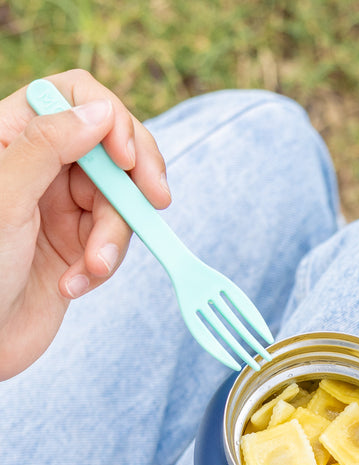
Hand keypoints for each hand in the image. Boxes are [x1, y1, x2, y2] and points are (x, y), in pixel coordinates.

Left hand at [0, 69, 170, 379]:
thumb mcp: (6, 199)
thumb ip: (48, 147)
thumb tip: (100, 113)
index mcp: (10, 138)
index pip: (72, 97)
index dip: (109, 119)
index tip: (126, 158)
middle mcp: (39, 166)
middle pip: (110, 148)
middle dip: (132, 182)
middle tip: (156, 202)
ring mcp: (60, 207)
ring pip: (119, 200)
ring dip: (113, 238)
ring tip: (91, 269)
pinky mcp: (78, 246)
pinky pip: (114, 242)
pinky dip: (104, 264)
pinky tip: (76, 285)